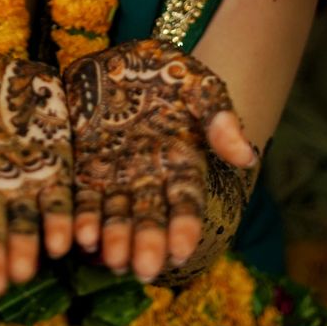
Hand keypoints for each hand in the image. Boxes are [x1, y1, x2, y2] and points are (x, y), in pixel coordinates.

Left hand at [64, 40, 254, 283]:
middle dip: (147, 244)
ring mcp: (115, 179)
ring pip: (115, 216)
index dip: (183, 228)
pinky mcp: (83, 171)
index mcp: (182, 166)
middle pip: (150, 218)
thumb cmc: (163, 72)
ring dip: (114, 239)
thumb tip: (246, 156)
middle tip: (143, 268)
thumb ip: (217, 116)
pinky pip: (82, 199)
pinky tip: (80, 236)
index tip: (181, 249)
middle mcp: (149, 180)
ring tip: (112, 258)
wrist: (116, 57)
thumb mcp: (195, 83)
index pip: (185, 204)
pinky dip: (82, 219)